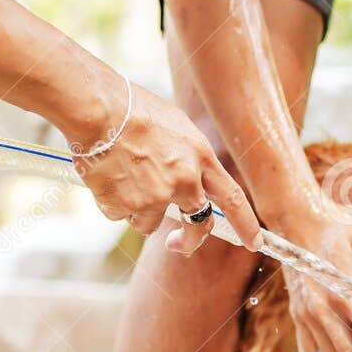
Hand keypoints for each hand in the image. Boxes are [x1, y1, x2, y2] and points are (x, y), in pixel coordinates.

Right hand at [68, 81, 260, 253]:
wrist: (97, 109)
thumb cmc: (132, 108)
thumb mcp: (176, 127)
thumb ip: (186, 158)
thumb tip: (187, 180)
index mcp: (200, 158)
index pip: (233, 199)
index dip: (246, 225)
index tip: (254, 243)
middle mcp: (183, 182)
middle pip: (198, 223)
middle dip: (190, 239)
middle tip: (178, 243)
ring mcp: (154, 198)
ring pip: (149, 222)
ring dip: (138, 209)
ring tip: (122, 177)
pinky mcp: (124, 207)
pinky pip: (120, 215)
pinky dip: (113, 203)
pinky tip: (106, 177)